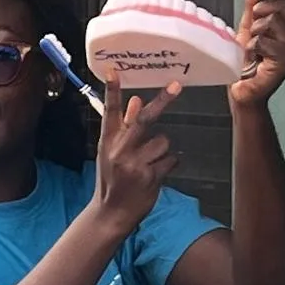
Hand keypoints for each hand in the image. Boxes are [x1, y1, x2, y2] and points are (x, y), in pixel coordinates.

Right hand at [90, 80, 181, 235]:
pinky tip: (156, 173)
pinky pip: (170, 159)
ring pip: (163, 141)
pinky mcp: (150, 176)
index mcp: (108, 141)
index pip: (110, 111)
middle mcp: (120, 150)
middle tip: (176, 85)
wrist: (111, 213)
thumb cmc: (112, 179)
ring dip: (162, 150)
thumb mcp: (111, 152)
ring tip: (150, 163)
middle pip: (145, 119)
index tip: (113, 71)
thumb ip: (124, 126)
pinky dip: (168, 164)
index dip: (112, 91)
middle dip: (162, 101)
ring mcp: (135, 164)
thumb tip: (137, 100)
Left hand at [229, 0, 284, 107]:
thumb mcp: (249, 29)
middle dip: (260, 12)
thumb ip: (254, 9)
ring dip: (255, 33)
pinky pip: (262, 40)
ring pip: (271, 21)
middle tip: (253, 29)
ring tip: (254, 48)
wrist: (244, 91)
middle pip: (280, 6)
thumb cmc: (247, 64)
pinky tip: (255, 59)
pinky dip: (252, 47)